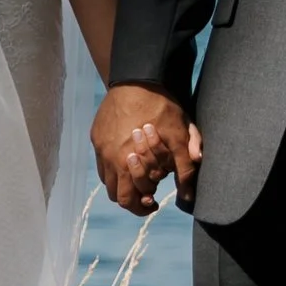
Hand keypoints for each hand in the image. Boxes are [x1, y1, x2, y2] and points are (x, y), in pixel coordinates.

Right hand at [91, 84, 200, 215]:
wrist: (137, 78)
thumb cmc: (162, 106)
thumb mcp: (180, 136)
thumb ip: (186, 167)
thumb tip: (188, 196)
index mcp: (129, 162)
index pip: (130, 200)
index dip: (144, 207)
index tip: (155, 202)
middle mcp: (110, 158)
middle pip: (116, 195)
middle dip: (132, 199)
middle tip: (148, 195)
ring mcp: (101, 147)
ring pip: (106, 181)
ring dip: (121, 184)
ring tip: (137, 178)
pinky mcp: (96, 136)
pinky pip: (101, 163)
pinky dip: (113, 168)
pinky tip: (127, 160)